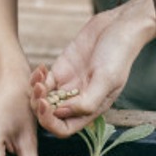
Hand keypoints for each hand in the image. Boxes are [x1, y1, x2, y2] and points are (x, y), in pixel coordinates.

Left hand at [30, 9, 144, 136]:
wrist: (119, 27)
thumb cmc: (118, 55)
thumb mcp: (106, 79)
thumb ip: (87, 102)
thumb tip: (61, 113)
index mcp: (90, 109)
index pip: (64, 128)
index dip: (51, 123)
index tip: (46, 106)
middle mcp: (78, 101)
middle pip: (50, 116)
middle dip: (40, 108)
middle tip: (39, 90)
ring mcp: (68, 86)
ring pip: (43, 100)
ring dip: (36, 93)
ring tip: (39, 78)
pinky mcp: (61, 70)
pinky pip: (42, 82)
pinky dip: (36, 78)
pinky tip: (41, 68)